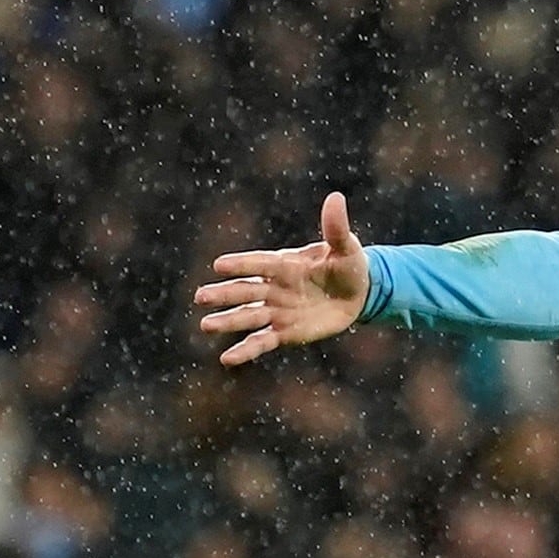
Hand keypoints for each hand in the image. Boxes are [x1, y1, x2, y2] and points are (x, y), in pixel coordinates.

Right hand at [192, 193, 373, 364]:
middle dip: (225, 294)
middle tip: (201, 297)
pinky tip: (227, 359)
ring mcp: (278, 310)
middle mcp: (275, 287)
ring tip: (206, 325)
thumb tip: (335, 198)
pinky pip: (262, 342)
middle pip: (246, 291)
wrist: (357, 294)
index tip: (219, 265)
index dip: (242, 264)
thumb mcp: (346, 248)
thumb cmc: (348, 265)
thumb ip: (336, 228)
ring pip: (248, 316)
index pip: (260, 264)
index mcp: (286, 264)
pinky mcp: (284, 333)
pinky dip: (246, 351)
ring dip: (228, 321)